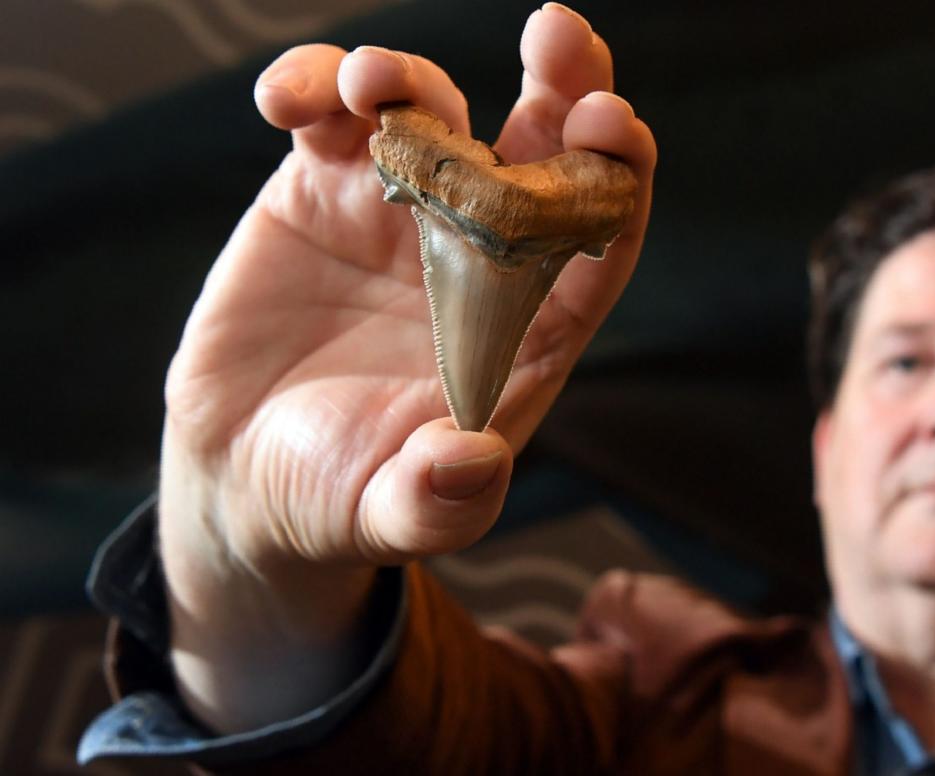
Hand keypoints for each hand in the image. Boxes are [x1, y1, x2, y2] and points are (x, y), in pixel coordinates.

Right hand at [156, 4, 654, 732]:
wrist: (243, 476)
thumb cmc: (340, 498)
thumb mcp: (388, 515)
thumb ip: (438, 500)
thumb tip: (475, 461)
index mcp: (524, 326)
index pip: (596, 242)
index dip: (616, 181)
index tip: (611, 129)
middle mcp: (478, 257)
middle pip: (539, 153)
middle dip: (560, 87)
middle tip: (556, 35)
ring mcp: (402, 217)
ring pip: (434, 116)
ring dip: (413, 79)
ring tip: (370, 81)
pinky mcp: (323, 195)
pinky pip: (329, 121)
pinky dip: (313, 92)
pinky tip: (290, 101)